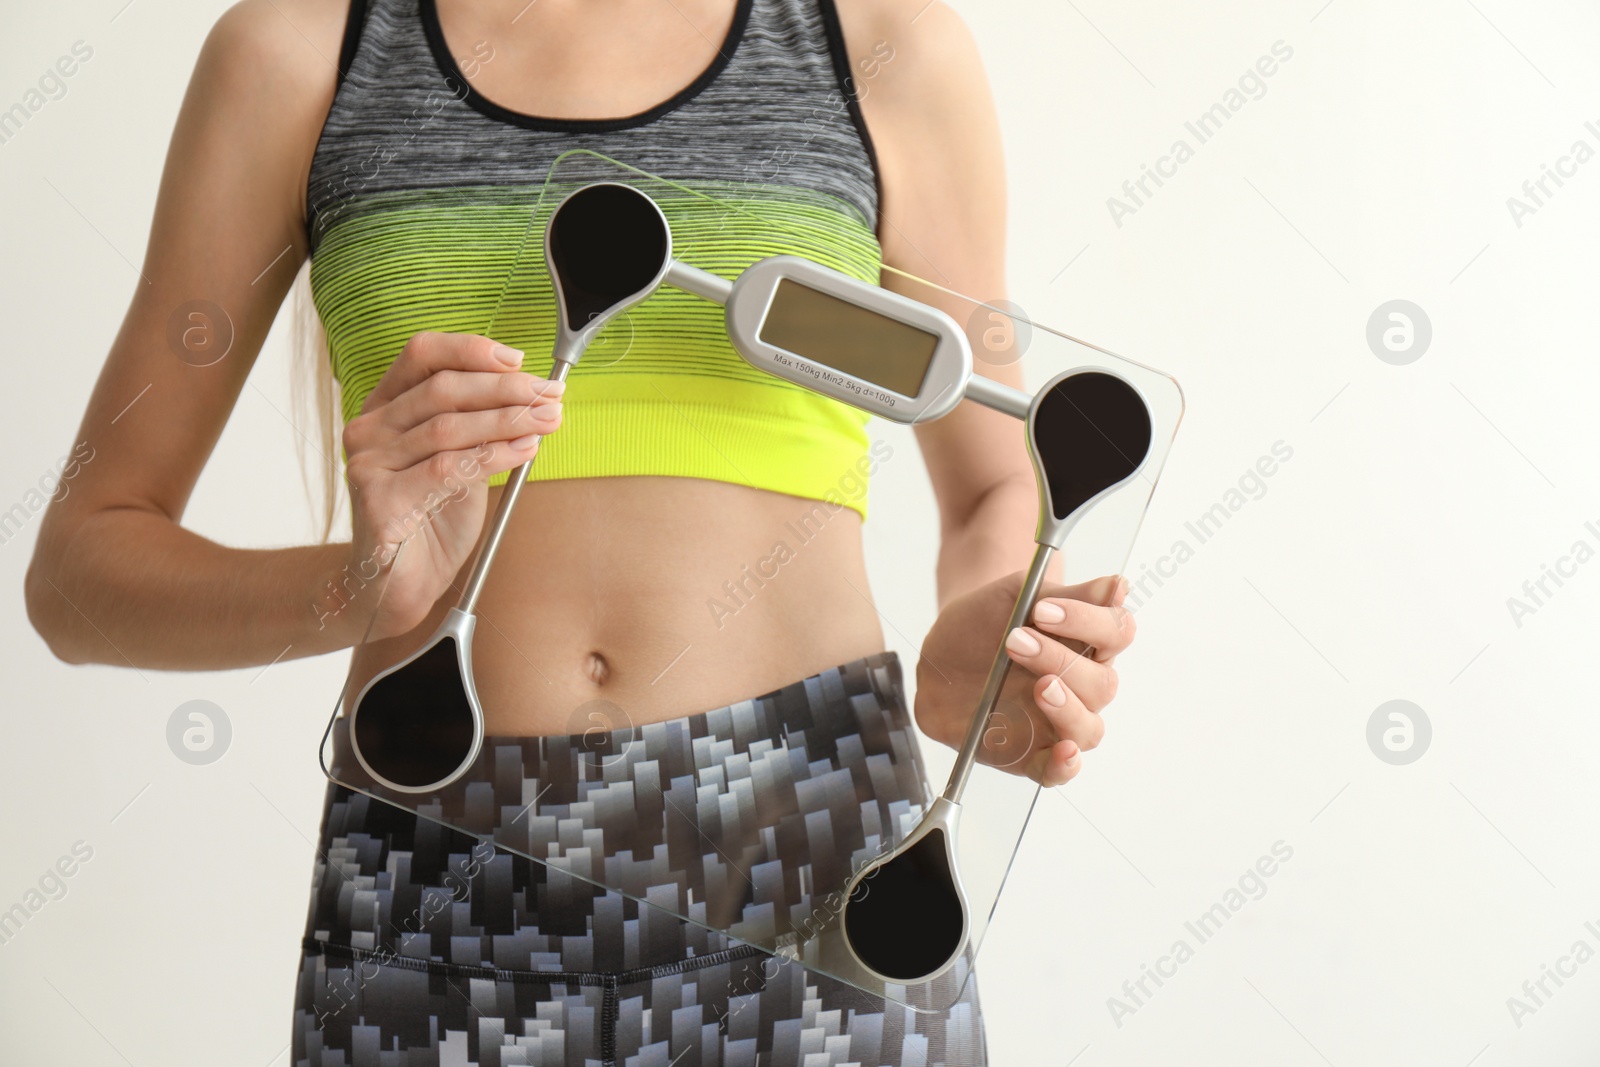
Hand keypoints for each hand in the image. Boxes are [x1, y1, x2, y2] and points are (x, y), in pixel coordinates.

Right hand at [336, 332, 562, 640]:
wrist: (401, 585)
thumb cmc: (431, 521)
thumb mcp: (459, 462)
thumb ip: (479, 427)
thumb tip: (532, 395)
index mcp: (383, 409)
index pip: (421, 355)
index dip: (470, 350)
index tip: (518, 360)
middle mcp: (368, 430)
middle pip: (441, 389)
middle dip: (505, 389)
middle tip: (549, 395)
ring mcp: (368, 465)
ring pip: (448, 427)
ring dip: (507, 419)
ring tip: (548, 419)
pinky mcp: (379, 501)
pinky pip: (446, 468)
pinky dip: (494, 454)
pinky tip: (525, 450)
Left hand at [914, 572, 1133, 786]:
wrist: (941, 657)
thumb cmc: (984, 624)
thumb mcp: (1017, 596)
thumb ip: (1069, 594)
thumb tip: (1118, 587)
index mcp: (1088, 644)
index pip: (1118, 633)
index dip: (1088, 621)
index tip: (1043, 609)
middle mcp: (1082, 686)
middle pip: (1102, 683)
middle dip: (1059, 660)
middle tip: (1016, 641)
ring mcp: (1059, 723)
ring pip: (1089, 728)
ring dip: (1069, 708)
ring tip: (1039, 686)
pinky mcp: (1032, 754)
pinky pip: (1059, 771)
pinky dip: (1065, 765)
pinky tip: (1062, 751)